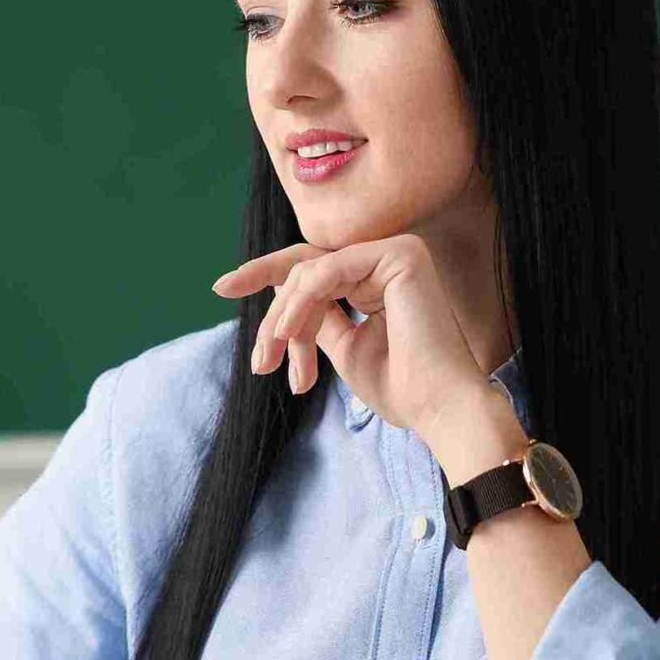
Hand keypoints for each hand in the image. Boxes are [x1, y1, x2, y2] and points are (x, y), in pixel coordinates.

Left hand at [212, 234, 501, 440]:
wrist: (438, 408)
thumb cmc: (400, 388)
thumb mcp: (344, 348)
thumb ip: (318, 318)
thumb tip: (282, 296)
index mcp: (380, 277)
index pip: (312, 268)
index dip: (264, 275)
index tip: (221, 288)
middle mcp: (390, 257)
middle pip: (305, 271)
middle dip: (274, 316)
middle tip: (261, 362)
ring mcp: (396, 251)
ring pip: (309, 273)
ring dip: (283, 320)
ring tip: (275, 361)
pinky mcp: (399, 254)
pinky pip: (326, 271)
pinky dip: (298, 305)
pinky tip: (287, 336)